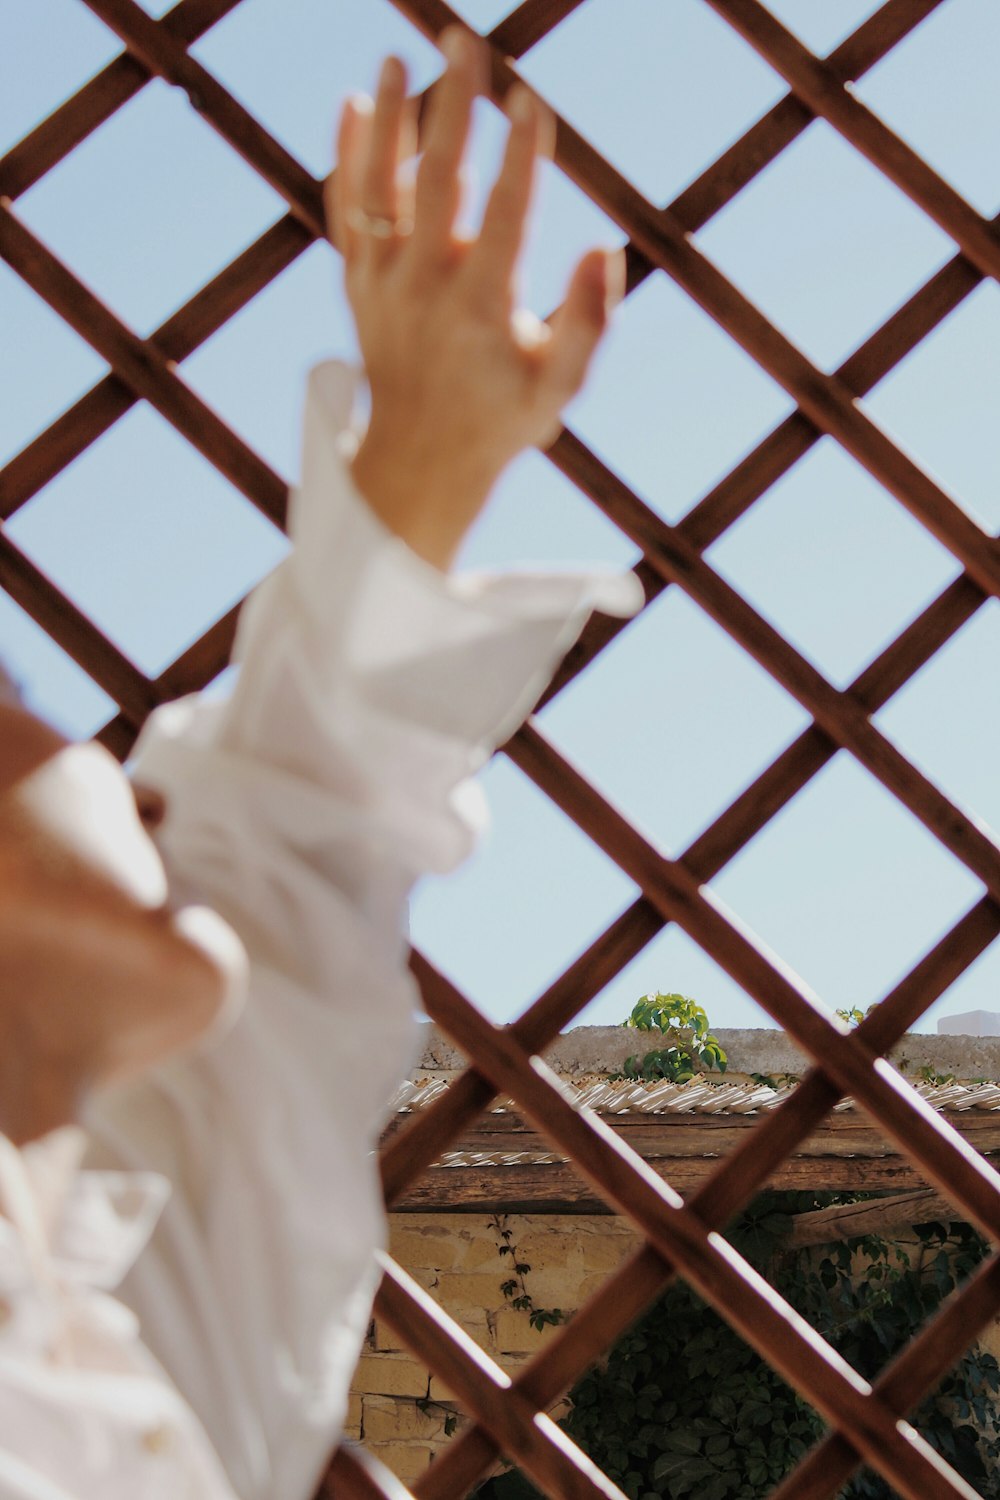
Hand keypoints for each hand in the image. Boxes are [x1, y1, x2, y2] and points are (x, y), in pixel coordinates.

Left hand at [325, 28, 622, 569]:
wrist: (420, 460)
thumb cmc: (503, 419)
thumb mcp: (560, 388)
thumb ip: (588, 324)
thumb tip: (602, 250)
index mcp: (481, 306)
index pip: (505, 213)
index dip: (521, 154)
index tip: (531, 99)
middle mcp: (424, 287)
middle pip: (437, 178)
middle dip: (453, 106)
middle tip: (464, 42)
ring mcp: (382, 283)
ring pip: (378, 187)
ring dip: (386, 119)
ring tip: (395, 56)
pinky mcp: (356, 284)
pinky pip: (345, 212)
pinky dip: (345, 159)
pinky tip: (352, 104)